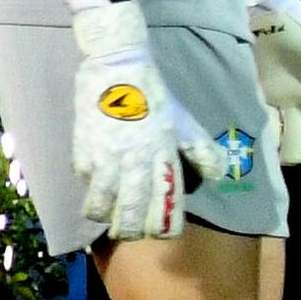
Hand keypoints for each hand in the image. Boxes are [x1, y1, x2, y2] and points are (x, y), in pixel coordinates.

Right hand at [68, 0, 186, 241]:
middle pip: (131, 212)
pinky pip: (85, 179)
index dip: (164, 227)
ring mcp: (106, 157)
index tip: (162, 233)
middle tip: (130, 232)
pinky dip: (90, 187)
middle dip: (131, 229)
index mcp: (163, 156)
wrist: (117, 66)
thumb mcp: (185, 120)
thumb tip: (217, 175)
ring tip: (106, 218)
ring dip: (104, 216)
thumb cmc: (154, 94)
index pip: (166, 204)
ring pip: (101, 203)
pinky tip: (93, 185)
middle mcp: (135, 162)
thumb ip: (201, 150)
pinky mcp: (83, 149)